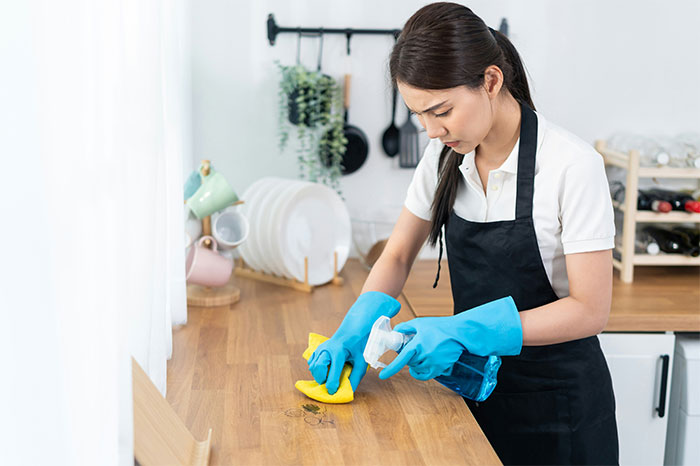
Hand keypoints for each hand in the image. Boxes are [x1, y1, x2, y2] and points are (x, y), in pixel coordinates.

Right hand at [308, 291, 399, 394]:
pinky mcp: (318, 349)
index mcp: (339, 351)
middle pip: (317, 368)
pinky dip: (317, 370)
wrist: (354, 328)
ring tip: (331, 377)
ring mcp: (321, 348)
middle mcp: (327, 348)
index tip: (332, 393)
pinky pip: (312, 362)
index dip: (332, 384)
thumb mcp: (362, 360)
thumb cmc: (360, 343)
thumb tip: (348, 392)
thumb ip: (355, 377)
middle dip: (322, 379)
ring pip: (313, 366)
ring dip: (319, 375)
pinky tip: (327, 370)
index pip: (333, 371)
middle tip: (331, 384)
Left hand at [378, 296, 521, 379]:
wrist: (459, 334)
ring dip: (415, 363)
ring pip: (417, 369)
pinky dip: (421, 371)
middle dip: (408, 356)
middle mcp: (425, 355)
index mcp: (418, 344)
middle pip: (408, 363)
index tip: (382, 376)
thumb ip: (406, 327)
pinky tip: (422, 364)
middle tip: (413, 347)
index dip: (391, 368)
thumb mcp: (420, 323)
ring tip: (422, 351)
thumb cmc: (440, 327)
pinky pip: (426, 375)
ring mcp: (433, 363)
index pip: (402, 358)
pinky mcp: (440, 368)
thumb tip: (395, 332)